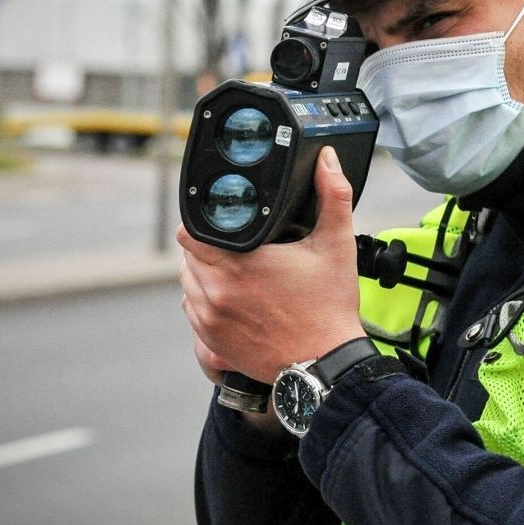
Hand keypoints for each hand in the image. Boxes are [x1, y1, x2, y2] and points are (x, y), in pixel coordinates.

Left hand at [179, 147, 366, 383]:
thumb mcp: (336, 245)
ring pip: (187, 282)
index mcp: (240, 264)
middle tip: (239, 247)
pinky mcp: (211, 341)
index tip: (222, 222)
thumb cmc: (329, 309)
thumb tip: (326, 160)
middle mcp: (216, 292)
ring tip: (238, 272)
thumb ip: (333, 195)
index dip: (203, 222)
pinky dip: (206, 301)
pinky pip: (193, 310)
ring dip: (205, 273)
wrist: (326, 364)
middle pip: (188, 255)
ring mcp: (210, 320)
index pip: (190, 232)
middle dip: (208, 247)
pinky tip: (234, 298)